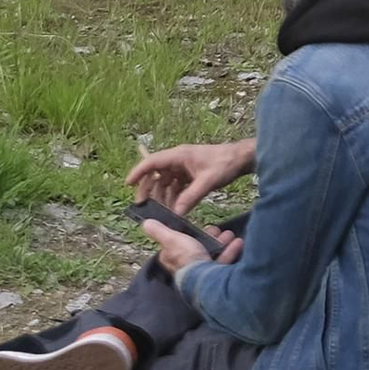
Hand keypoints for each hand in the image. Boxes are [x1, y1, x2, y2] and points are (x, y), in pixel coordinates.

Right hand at [127, 139, 255, 214]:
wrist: (240, 159)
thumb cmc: (224, 164)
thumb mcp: (207, 181)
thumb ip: (191, 197)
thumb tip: (176, 213)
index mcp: (179, 155)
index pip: (152, 162)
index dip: (138, 172)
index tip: (128, 184)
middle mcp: (178, 160)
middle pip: (156, 174)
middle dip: (148, 189)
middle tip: (143, 206)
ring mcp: (184, 167)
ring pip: (166, 182)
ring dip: (163, 196)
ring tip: (162, 213)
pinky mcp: (191, 174)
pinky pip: (177, 186)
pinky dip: (174, 197)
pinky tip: (175, 210)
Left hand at [140, 220, 243, 273]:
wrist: (208, 280)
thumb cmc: (187, 260)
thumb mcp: (171, 240)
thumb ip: (159, 231)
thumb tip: (145, 222)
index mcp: (173, 259)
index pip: (180, 243)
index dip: (189, 233)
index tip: (198, 225)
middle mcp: (187, 268)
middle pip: (198, 247)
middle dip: (210, 236)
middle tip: (218, 230)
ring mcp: (202, 273)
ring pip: (213, 253)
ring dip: (222, 242)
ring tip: (229, 235)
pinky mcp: (216, 277)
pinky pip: (224, 262)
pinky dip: (230, 251)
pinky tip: (237, 243)